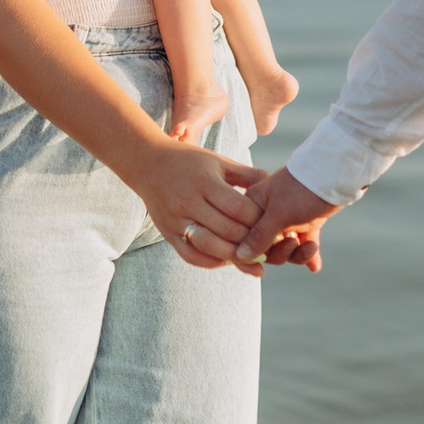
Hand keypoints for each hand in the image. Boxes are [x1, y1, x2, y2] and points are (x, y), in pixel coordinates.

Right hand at [133, 142, 263, 273]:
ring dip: (234, 255)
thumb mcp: (219, 162)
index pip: (238, 208)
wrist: (148, 165)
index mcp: (204, 182)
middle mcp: (188, 202)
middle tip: (269, 244)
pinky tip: (227, 260)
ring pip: (210, 247)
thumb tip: (275, 187)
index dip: (259, 219)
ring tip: (252, 256)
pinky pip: (191, 256)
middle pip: (227, 230)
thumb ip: (248, 175)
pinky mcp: (167, 234)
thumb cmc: (190, 162)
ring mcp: (176, 220)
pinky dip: (211, 262)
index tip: (272, 223)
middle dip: (251, 239)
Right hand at [239, 165, 345, 271]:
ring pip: (284, 248)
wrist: (336, 174)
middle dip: (280, 252)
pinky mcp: (306, 222)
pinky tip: (315, 266)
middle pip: (264, 247)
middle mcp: (267, 214)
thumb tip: (240, 256)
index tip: (260, 268)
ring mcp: (287, 218)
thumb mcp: (278, 213)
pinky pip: (302, 244)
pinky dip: (308, 254)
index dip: (249, 256)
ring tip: (312, 246)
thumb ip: (259, 236)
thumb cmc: (301, 189)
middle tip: (294, 243)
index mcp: (253, 205)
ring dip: (298, 253)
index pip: (241, 237)